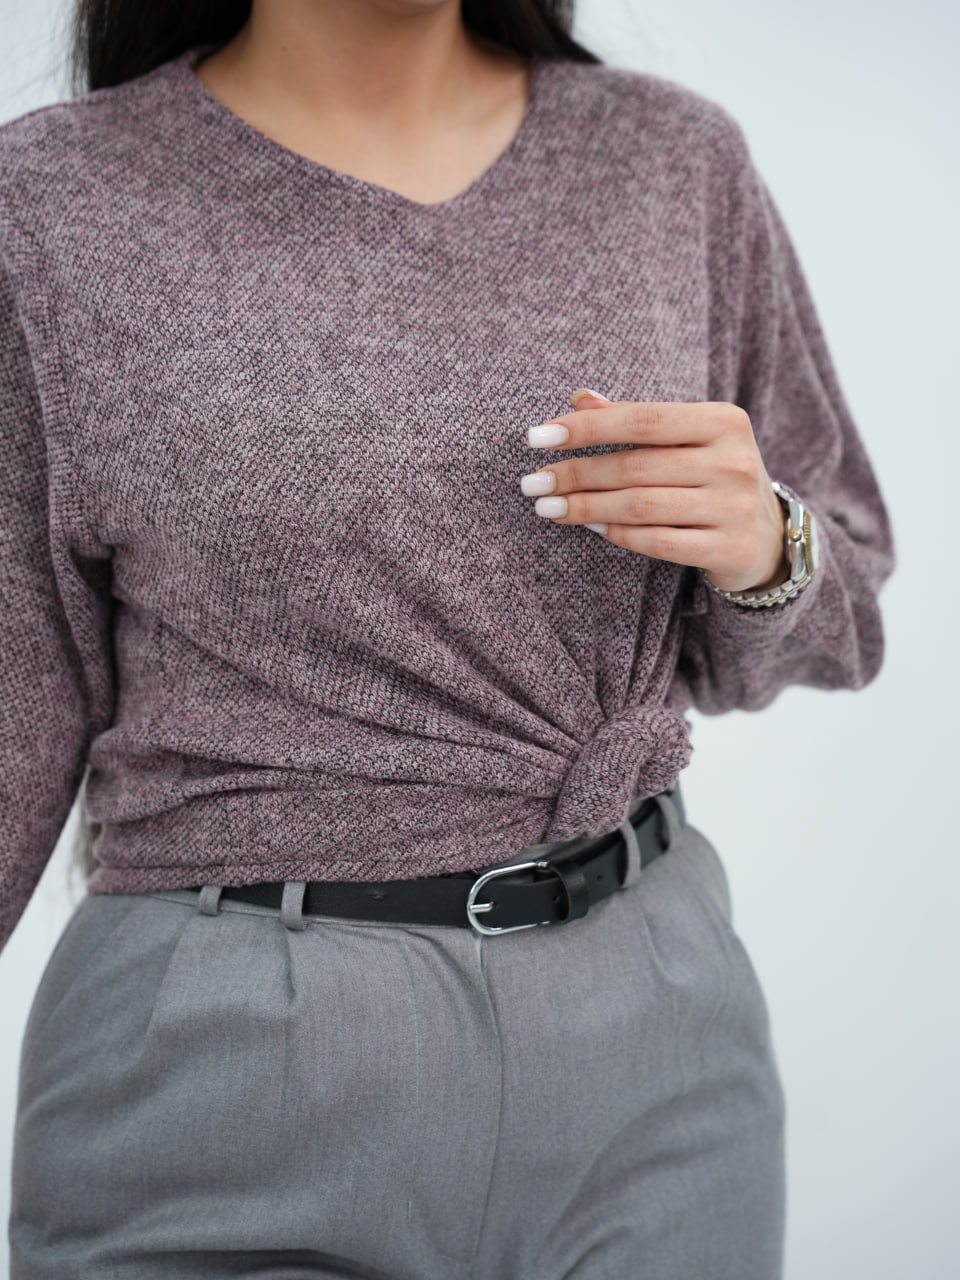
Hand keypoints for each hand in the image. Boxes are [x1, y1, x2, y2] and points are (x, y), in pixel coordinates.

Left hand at [519, 388, 790, 594]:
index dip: (586, 427)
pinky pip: (658, 542)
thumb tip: (578, 398)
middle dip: (575, 474)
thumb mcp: (687, 440)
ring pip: (641, 506)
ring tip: (547, 507)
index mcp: (724, 421)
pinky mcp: (730, 548)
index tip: (536, 437)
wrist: (768, 537)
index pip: (642, 418)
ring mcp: (735, 507)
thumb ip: (635, 420)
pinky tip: (589, 527)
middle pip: (635, 466)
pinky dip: (617, 534)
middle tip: (531, 483)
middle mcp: (735, 460)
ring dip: (585, 507)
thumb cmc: (712, 477)